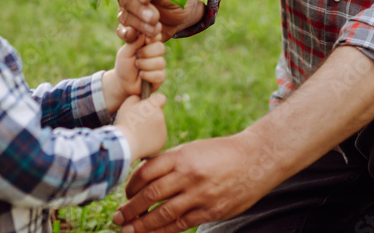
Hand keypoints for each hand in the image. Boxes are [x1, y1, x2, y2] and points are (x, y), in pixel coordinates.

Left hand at [103, 35, 166, 112]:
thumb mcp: (125, 52)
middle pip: (160, 48)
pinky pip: (159, 75)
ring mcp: (159, 65)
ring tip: (137, 66)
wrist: (122, 83)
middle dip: (146, 53)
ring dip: (145, 65)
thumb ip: (134, 42)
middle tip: (137, 56)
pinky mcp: (160, 77)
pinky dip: (147, 75)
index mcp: (148, 43)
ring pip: (160, 62)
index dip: (153, 38)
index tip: (145, 40)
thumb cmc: (124, 64)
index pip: (156, 36)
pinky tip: (141, 75)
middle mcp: (156, 52)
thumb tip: (142, 33)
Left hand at [112, 136, 272, 232]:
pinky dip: (165, 231)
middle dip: (131, 209)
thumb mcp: (192, 149)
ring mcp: (200, 195)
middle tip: (118, 218)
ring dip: (143, 225)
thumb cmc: (220, 153)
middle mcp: (189, 175)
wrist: (255, 160)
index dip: (130, 185)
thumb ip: (170, 163)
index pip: (146, 172)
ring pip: (164, 214)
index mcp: (181, 156)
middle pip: (151, 194)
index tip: (124, 194)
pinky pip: (182, 224)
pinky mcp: (212, 211)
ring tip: (129, 230)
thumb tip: (143, 178)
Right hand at [114, 93, 167, 160]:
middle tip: (138, 122)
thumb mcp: (127, 105)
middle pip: (158, 113)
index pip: (161, 98)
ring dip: (151, 126)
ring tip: (139, 132)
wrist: (126, 144)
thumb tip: (142, 98)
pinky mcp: (162, 141)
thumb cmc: (125, 123)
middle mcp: (160, 117)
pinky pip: (158, 136)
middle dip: (151, 115)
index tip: (150, 105)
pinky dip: (152, 137)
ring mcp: (163, 130)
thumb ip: (137, 98)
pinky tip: (142, 139)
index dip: (155, 100)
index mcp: (153, 106)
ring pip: (158, 125)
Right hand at [117, 0, 202, 42]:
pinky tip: (138, 37)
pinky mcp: (129, 26)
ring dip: (140, 25)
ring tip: (157, 29)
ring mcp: (127, 10)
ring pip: (125, 16)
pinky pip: (122, 31)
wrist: (181, 16)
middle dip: (140, 10)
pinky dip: (128, 35)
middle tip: (154, 18)